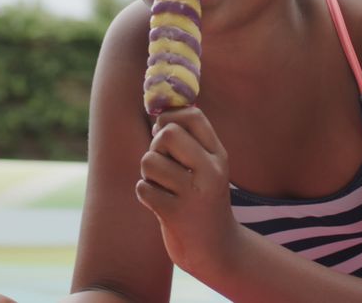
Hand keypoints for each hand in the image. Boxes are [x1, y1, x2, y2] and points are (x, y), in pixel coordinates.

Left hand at [135, 107, 241, 275]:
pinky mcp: (175, 215)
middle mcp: (210, 171)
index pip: (192, 115)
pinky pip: (143, 188)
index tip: (164, 132)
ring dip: (148, 173)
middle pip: (168, 133)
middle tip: (163, 163)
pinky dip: (145, 194)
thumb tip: (159, 112)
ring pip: (149, 161)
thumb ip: (190, 140)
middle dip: (155, 145)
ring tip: (162, 186)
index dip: (169, 117)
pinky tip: (159, 203)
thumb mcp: (207, 168)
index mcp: (218, 155)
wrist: (216, 250)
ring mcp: (193, 194)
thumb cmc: (203, 201)